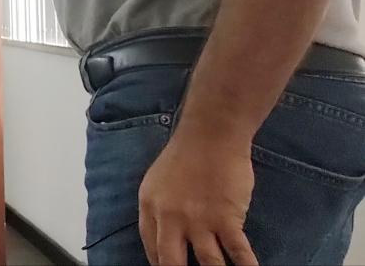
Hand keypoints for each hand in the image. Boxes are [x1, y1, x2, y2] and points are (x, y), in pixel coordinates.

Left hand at [138, 132, 258, 265]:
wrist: (211, 136)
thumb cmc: (186, 154)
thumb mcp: (157, 182)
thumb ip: (160, 209)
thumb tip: (166, 235)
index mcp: (150, 207)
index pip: (151, 248)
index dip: (160, 264)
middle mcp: (170, 218)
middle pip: (172, 262)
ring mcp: (199, 221)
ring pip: (208, 263)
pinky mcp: (226, 219)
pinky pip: (238, 252)